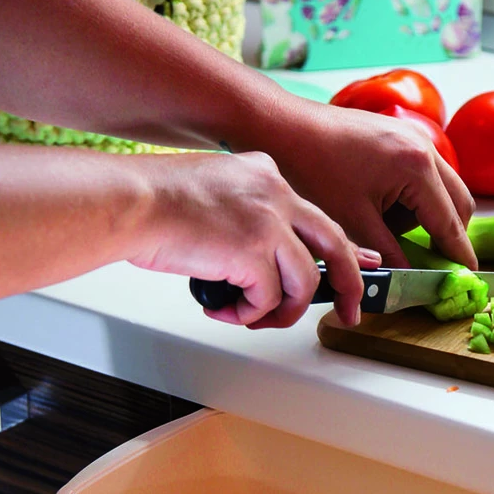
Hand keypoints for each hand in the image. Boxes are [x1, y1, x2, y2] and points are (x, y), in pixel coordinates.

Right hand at [128, 150, 367, 327]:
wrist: (129, 201)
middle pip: (334, 245)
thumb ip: (245, 216)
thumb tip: (259, 260)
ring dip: (281, 311)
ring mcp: (268, 222)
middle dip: (349, 284)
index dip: (342, 247)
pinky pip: (267, 298)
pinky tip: (223, 309)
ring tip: (253, 317)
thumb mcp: (214, 192)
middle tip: (350, 311)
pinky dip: (247, 313)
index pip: (317, 217)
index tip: (364, 264)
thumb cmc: (153, 201)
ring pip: (303, 282)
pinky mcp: (252, 251)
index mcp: (265, 175)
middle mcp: (275, 193)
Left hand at [269, 103, 477, 269]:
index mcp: (416, 168)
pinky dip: (412, 197)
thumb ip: (388, 254)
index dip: (459, 254)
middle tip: (430, 261)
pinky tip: (379, 208)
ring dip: (426, 215)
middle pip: (458, 203)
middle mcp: (423, 147)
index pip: (449, 223)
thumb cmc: (312, 171)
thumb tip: (409, 280)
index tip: (468, 277)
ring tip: (385, 228)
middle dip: (447, 234)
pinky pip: (423, 173)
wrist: (283, 128)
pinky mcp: (398, 135)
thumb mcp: (352, 222)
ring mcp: (413, 136)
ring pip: (442, 189)